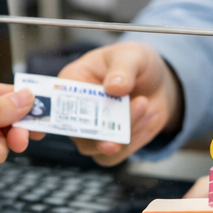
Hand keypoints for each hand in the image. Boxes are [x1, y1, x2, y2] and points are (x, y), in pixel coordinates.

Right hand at [58, 42, 182, 165]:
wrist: (157, 84)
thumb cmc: (134, 63)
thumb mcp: (131, 56)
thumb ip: (122, 69)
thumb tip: (114, 86)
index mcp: (71, 83)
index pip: (55, 102)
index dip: (57, 112)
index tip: (77, 116)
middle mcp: (75, 111)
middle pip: (74, 131)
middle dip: (99, 129)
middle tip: (125, 117)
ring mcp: (90, 131)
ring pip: (95, 146)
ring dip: (121, 133)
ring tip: (143, 104)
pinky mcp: (107, 146)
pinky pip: (114, 155)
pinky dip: (131, 141)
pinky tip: (145, 117)